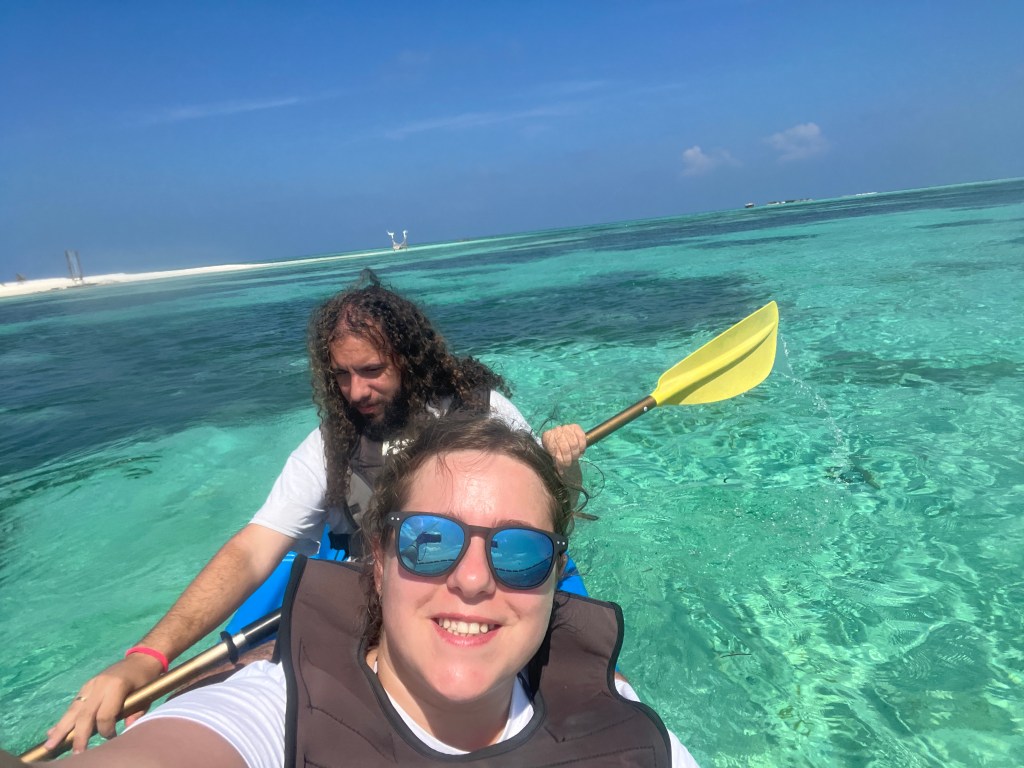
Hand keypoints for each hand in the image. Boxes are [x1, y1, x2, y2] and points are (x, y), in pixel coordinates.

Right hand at [45, 653, 163, 752]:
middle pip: (85, 714)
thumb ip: (137, 713)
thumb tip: (127, 728)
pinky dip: (64, 719)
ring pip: (74, 709)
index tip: (111, 737)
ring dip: (62, 728)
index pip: (105, 715)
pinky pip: (74, 704)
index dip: (106, 730)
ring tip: (51, 744)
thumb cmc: (146, 678)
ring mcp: (91, 684)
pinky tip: (52, 731)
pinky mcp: (87, 685)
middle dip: (79, 736)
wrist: (141, 658)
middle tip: (76, 753)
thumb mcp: (147, 695)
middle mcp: (100, 685)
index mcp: (116, 686)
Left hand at [541, 424, 585, 473]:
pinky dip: (582, 446)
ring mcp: (566, 427)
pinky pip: (581, 437)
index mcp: (547, 437)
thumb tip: (561, 472)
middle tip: (570, 463)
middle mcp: (556, 430)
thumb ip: (555, 462)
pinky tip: (580, 451)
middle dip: (569, 458)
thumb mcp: (551, 455)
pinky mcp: (575, 427)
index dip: (560, 461)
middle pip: (565, 447)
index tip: (563, 468)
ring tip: (575, 457)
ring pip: (574, 443)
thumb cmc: (554, 449)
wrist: (558, 438)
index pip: (555, 451)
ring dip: (576, 454)